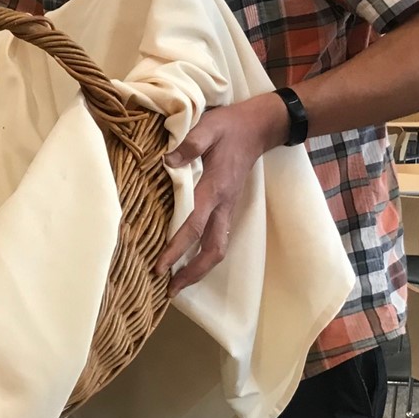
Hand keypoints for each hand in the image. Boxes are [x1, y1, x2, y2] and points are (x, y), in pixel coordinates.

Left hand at [155, 95, 287, 295]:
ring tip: (178, 284)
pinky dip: (204, 254)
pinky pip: (218, 238)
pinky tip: (189, 261)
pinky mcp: (228, 206)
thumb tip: (166, 162)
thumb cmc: (230, 127)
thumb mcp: (208, 127)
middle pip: (212, 249)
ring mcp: (228, 208)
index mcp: (214, 189)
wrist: (259, 127)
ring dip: (199, 269)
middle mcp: (224, 205)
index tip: (159, 267)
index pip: (193, 226)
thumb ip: (189, 144)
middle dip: (192, 272)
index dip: (176, 248)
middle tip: (169, 290)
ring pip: (218, 248)